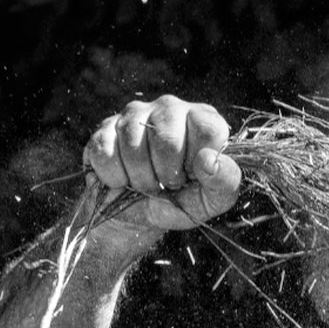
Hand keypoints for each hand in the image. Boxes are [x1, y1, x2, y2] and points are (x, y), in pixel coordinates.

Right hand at [83, 95, 241, 232]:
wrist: (134, 218)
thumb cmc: (179, 203)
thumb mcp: (210, 201)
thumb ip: (224, 182)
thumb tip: (210, 161)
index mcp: (203, 120)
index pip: (209, 129)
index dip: (198, 162)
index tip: (193, 177)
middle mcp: (170, 109)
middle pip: (168, 138)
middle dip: (165, 174)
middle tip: (167, 184)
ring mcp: (135, 114)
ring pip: (133, 144)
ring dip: (140, 179)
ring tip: (146, 184)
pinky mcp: (105, 129)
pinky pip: (105, 152)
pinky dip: (114, 177)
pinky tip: (122, 180)